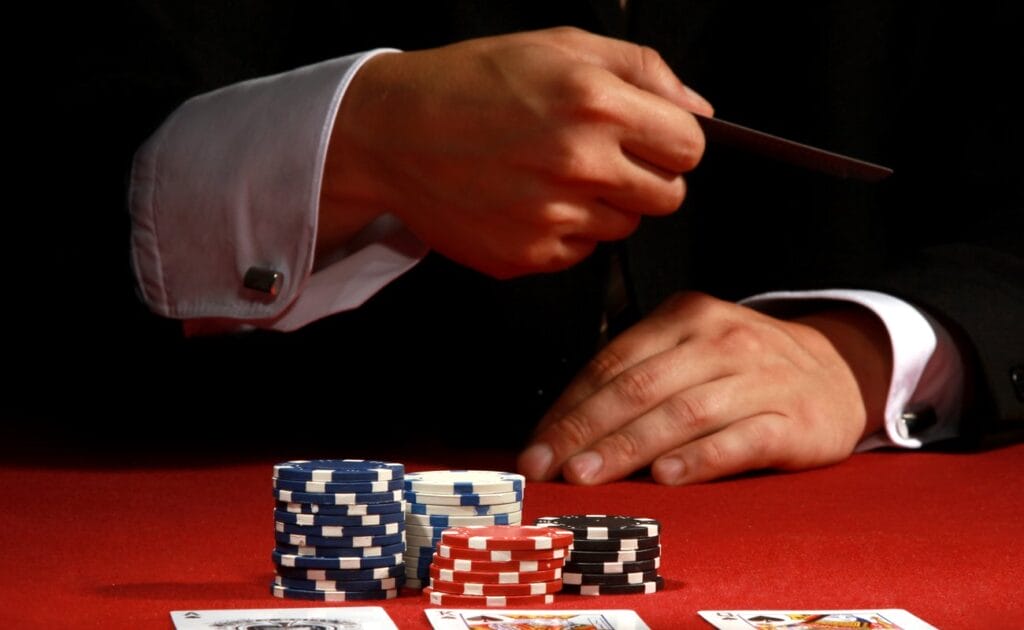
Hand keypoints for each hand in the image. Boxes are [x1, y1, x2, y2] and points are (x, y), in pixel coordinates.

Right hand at [317, 27, 712, 276]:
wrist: (392, 131)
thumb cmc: (471, 83)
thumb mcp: (560, 45)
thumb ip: (642, 70)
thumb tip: (698, 107)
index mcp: (597, 104)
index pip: (690, 147)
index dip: (673, 141)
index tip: (650, 138)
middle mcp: (580, 165)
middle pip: (669, 197)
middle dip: (646, 177)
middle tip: (601, 157)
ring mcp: (553, 217)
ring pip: (624, 227)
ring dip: (603, 205)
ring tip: (552, 175)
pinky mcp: (527, 256)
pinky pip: (581, 253)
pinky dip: (566, 232)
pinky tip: (530, 201)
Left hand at [517, 292, 890, 484]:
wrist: (841, 371)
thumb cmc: (746, 369)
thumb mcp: (692, 352)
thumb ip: (638, 379)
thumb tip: (564, 433)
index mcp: (685, 317)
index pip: (612, 362)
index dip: (568, 408)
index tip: (535, 449)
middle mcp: (720, 340)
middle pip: (638, 386)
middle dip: (584, 431)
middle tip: (547, 468)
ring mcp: (760, 378)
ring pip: (682, 412)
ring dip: (628, 447)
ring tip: (589, 475)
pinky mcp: (795, 419)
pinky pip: (741, 438)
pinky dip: (699, 458)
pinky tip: (666, 478)